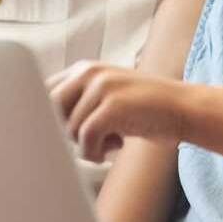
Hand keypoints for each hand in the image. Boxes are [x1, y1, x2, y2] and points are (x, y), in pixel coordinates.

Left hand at [48, 61, 190, 160]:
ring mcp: (102, 86)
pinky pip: (86, 138)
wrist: (184, 109)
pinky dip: (95, 152)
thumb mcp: (108, 97)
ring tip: (111, 141)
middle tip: (90, 140)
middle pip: (49, 110)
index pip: (43, 93)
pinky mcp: (113, 105)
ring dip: (86, 145)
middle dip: (65, 132)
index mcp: (84, 69)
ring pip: (69, 128)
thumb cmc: (144, 111)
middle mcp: (89, 72)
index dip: (46, 119)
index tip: (55, 137)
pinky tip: (115, 148)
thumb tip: (38, 130)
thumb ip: (78, 103)